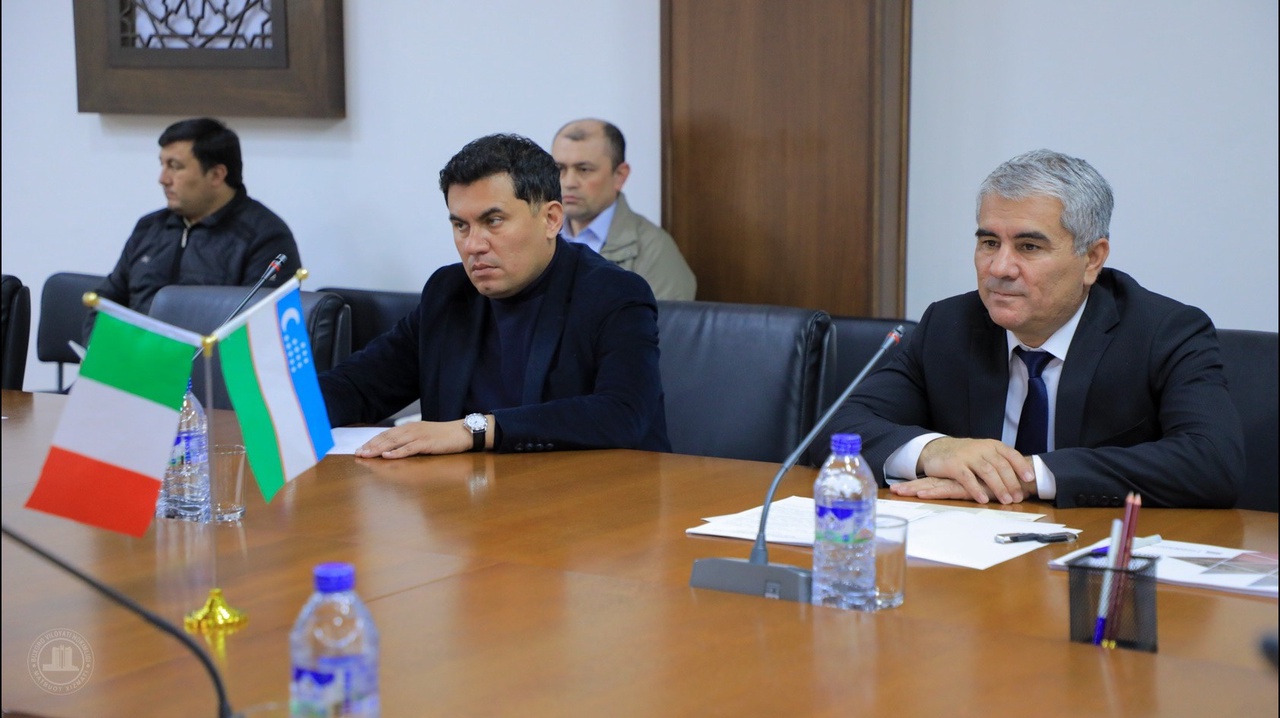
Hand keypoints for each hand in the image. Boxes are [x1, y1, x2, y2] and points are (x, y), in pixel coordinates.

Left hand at [355, 419, 478, 458]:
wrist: (463, 432)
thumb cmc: (444, 436)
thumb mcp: (424, 436)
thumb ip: (410, 440)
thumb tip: (394, 448)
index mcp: (409, 428)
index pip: (386, 434)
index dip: (372, 441)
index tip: (360, 449)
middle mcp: (411, 430)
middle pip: (387, 438)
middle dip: (371, 446)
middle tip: (358, 453)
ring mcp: (419, 436)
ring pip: (394, 442)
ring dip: (379, 449)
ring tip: (366, 455)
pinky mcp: (427, 443)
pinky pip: (409, 448)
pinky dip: (397, 452)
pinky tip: (387, 455)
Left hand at [891, 476, 999, 501]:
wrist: (1018, 475)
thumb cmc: (1001, 483)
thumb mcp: (982, 488)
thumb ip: (971, 490)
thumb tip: (960, 495)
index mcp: (956, 479)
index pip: (932, 481)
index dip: (916, 484)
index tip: (899, 487)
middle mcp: (954, 479)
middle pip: (928, 482)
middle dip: (910, 486)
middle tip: (893, 490)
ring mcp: (959, 481)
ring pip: (932, 485)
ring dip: (915, 488)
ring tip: (898, 491)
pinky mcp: (966, 486)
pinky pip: (946, 489)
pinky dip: (933, 492)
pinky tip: (921, 493)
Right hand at [914, 437, 1035, 504]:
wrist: (935, 450)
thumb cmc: (964, 455)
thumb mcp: (983, 453)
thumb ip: (999, 463)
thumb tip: (1021, 482)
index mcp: (992, 445)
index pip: (1011, 454)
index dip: (1021, 466)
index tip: (1030, 479)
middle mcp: (981, 448)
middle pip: (1001, 465)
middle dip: (1012, 482)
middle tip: (1018, 497)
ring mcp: (967, 456)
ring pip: (987, 471)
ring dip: (998, 487)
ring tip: (1006, 500)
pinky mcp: (954, 465)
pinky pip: (967, 478)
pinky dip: (976, 489)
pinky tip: (983, 500)